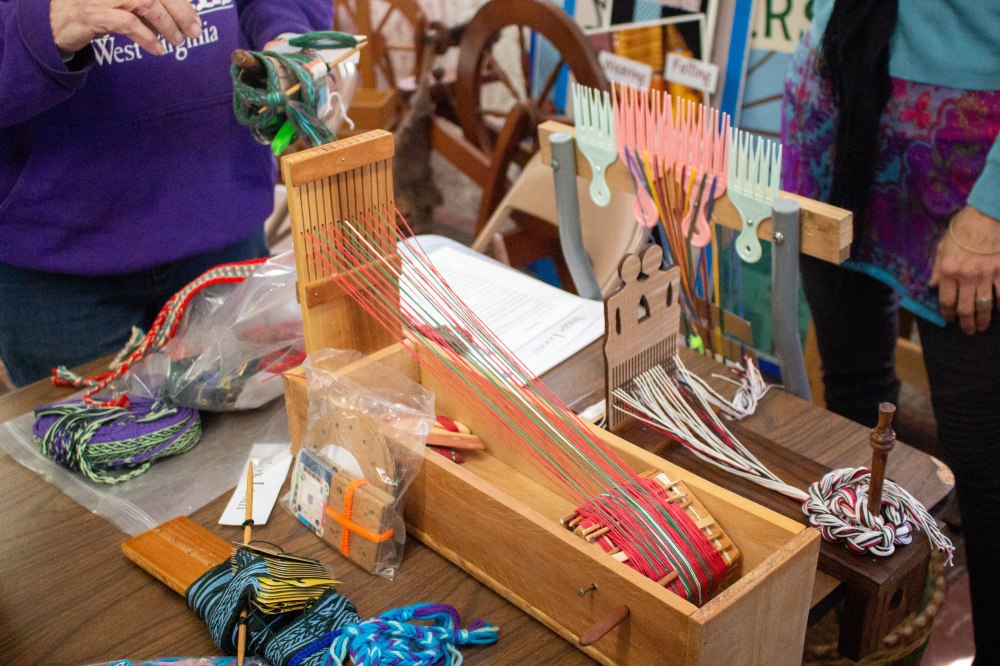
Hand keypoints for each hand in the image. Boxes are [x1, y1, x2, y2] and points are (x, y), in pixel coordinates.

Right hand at [50, 0, 201, 57]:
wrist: (56, 20)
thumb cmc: (97, 11)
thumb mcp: (126, 5)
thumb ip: (150, 7)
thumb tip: (184, 18)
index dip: (182, 3)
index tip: (196, 21)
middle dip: (182, 12)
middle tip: (194, 33)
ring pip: (147, 3)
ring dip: (167, 25)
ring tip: (177, 42)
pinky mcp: (95, 14)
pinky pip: (129, 23)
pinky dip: (148, 38)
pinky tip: (157, 49)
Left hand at [929, 205, 999, 333]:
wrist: (988, 215)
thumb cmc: (963, 229)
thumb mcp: (942, 246)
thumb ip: (937, 268)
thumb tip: (933, 285)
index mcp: (949, 271)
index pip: (946, 301)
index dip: (947, 314)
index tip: (949, 320)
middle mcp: (967, 276)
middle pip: (965, 308)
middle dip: (966, 323)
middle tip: (968, 330)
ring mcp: (987, 275)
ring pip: (984, 306)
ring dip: (983, 320)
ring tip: (981, 327)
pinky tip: (998, 310)